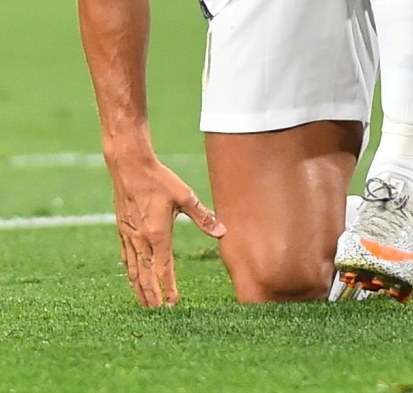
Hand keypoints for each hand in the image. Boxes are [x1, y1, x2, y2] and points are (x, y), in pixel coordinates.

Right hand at [110, 155, 225, 307]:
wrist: (129, 165)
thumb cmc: (159, 179)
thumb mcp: (185, 196)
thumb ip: (203, 217)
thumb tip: (222, 231)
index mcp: (159, 235)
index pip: (165, 270)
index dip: (169, 289)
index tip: (174, 305)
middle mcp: (142, 240)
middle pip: (146, 277)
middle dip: (153, 297)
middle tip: (158, 315)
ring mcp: (129, 236)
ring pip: (133, 271)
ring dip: (139, 289)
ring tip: (145, 305)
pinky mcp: (122, 229)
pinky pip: (125, 258)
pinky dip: (129, 272)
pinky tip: (131, 277)